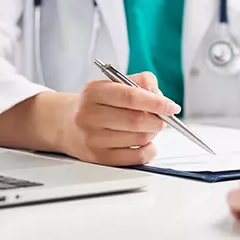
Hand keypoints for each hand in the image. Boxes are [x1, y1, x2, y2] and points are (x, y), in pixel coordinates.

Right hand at [62, 72, 180, 165]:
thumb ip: (141, 82)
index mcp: (94, 92)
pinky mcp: (99, 158)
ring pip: (139, 138)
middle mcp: (89, 116)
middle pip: (137, 120)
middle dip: (157, 119)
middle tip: (162, 117)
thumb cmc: (97, 103)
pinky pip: (136, 157)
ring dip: (152, 133)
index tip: (172, 106)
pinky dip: (149, 149)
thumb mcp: (114, 83)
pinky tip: (145, 142)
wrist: (66, 123)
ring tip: (148, 127)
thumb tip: (160, 96)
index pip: (131, 96)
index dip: (157, 102)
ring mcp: (93, 139)